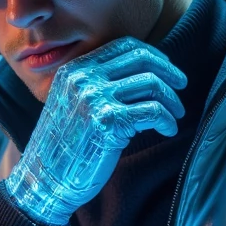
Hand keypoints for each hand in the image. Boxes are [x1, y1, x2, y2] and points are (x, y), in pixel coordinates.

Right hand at [4, 37, 186, 225]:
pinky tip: (168, 130)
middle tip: (181, 86)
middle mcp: (83, 78)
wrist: (45, 179)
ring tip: (175, 115)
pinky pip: (153, 111)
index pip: (123, 46)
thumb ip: (96, 84)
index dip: (152, 54)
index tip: (167, 68)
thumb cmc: (64, 146)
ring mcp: (95, 98)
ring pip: (152, 84)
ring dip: (171, 101)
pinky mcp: (108, 122)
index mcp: (75, 69)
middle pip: (142, 60)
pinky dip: (167, 120)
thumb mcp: (73, 104)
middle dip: (169, 72)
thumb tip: (143, 73)